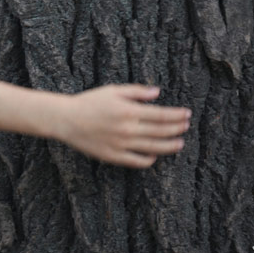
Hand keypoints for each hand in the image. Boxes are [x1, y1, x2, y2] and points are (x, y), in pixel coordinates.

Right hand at [52, 84, 190, 167]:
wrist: (66, 119)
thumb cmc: (89, 102)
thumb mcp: (113, 91)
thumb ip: (137, 92)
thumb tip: (158, 92)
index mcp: (129, 111)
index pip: (161, 115)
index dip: (176, 115)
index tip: (187, 114)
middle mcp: (128, 129)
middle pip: (160, 131)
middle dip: (177, 128)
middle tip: (187, 126)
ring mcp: (122, 144)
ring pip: (153, 147)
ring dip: (170, 146)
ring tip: (180, 143)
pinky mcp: (114, 156)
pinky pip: (137, 161)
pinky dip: (149, 159)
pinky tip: (155, 155)